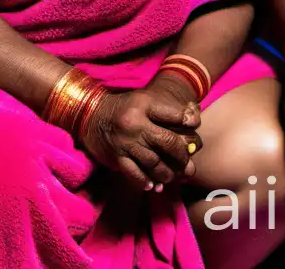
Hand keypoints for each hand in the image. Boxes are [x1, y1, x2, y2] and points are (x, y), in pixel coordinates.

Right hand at [81, 79, 202, 191]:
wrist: (90, 115)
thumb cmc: (124, 107)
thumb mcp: (144, 100)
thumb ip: (167, 109)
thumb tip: (193, 120)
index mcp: (144, 105)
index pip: (174, 114)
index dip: (188, 120)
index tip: (194, 125)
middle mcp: (136, 125)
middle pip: (167, 142)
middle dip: (181, 154)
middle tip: (187, 162)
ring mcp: (125, 143)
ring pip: (154, 162)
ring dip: (167, 172)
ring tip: (173, 176)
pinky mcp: (116, 158)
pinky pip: (134, 174)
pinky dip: (145, 181)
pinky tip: (153, 186)